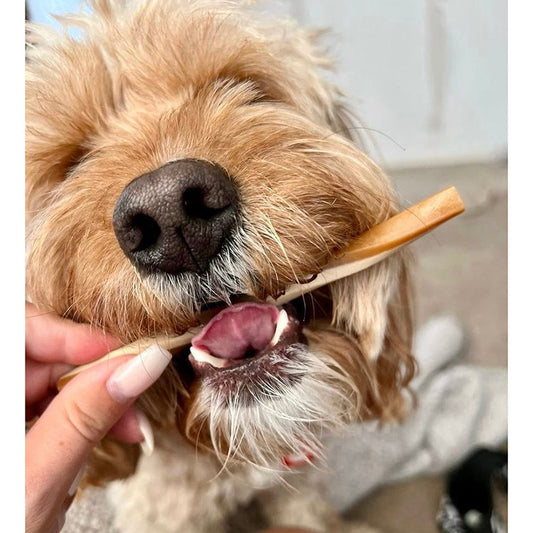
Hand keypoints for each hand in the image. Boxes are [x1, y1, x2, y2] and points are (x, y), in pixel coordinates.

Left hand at [25, 302, 171, 532]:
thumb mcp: (36, 482)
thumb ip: (84, 416)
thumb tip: (141, 364)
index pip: (18, 330)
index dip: (69, 334)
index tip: (120, 351)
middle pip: (42, 355)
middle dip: (95, 372)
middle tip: (135, 393)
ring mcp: (7, 412)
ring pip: (55, 379)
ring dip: (100, 396)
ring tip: (130, 426)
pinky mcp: (20, 426)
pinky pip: (56, 403)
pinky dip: (89, 414)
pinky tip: (114, 430)